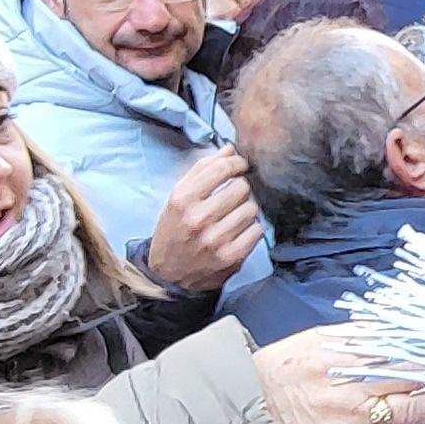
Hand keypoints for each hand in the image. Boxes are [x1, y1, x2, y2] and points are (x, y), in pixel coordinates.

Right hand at [144, 150, 264, 292]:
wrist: (168, 274)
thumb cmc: (174, 230)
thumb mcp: (178, 198)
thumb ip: (202, 170)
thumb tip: (230, 149)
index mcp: (182, 199)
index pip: (222, 169)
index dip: (237, 163)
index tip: (241, 165)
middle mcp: (198, 218)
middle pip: (241, 188)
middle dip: (241, 188)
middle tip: (234, 196)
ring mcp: (215, 239)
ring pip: (251, 209)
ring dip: (246, 209)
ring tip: (235, 215)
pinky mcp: (230, 257)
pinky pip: (257, 230)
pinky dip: (252, 229)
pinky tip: (240, 231)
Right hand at [252, 324, 424, 423]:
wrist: (249, 412)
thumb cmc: (281, 373)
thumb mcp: (317, 340)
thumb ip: (358, 334)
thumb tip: (397, 324)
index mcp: (340, 351)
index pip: (399, 345)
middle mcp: (349, 384)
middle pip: (411, 375)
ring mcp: (350, 418)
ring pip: (409, 410)